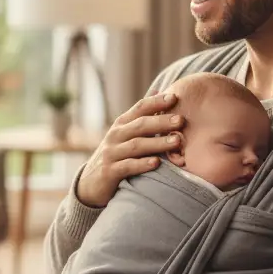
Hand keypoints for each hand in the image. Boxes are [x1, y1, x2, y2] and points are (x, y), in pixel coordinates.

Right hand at [75, 92, 182, 207]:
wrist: (91, 182)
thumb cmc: (116, 155)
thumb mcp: (125, 133)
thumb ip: (141, 115)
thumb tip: (159, 91)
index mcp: (122, 124)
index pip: (139, 108)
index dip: (156, 102)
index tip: (174, 97)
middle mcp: (115, 135)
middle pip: (140, 125)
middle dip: (161, 122)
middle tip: (181, 120)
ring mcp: (111, 153)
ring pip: (136, 145)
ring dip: (157, 143)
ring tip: (176, 141)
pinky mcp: (109, 172)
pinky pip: (127, 166)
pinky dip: (142, 164)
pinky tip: (156, 163)